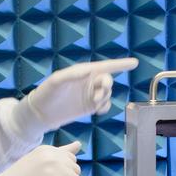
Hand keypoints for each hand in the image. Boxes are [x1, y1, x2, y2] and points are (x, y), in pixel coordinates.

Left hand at [21, 58, 139, 130]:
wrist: (41, 113)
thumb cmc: (47, 92)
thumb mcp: (57, 81)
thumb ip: (72, 75)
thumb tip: (88, 71)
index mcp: (83, 71)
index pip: (105, 66)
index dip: (120, 64)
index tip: (135, 62)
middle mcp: (89, 81)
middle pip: (108, 80)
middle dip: (106, 86)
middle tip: (98, 93)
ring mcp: (90, 94)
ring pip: (107, 93)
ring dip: (104, 97)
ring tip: (94, 103)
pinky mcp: (90, 107)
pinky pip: (105, 105)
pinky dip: (105, 107)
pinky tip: (98, 110)